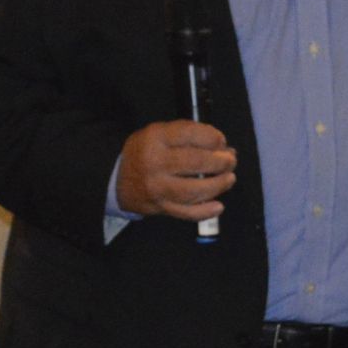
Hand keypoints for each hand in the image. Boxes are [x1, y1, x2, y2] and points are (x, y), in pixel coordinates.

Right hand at [117, 120, 235, 219]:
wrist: (117, 179)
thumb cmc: (145, 152)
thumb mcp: (160, 134)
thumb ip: (190, 137)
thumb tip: (225, 149)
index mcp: (155, 139)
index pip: (191, 134)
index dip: (213, 137)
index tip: (221, 141)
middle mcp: (155, 163)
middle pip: (196, 162)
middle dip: (221, 162)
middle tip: (230, 161)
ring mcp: (157, 188)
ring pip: (195, 190)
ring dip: (219, 185)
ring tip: (229, 179)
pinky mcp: (160, 208)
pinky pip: (187, 213)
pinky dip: (206, 211)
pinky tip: (218, 206)